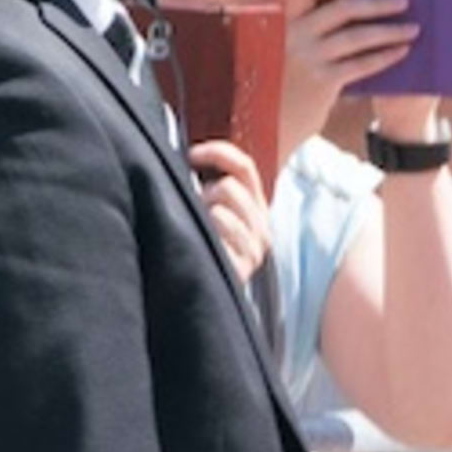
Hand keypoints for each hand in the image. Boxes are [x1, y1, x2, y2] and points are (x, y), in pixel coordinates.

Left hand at [187, 134, 270, 290]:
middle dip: (204, 194)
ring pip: (222, 208)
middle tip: (194, 212)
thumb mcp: (211, 212)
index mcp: (256, 209)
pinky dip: (205, 234)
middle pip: (229, 186)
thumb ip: (211, 185)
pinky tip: (201, 247)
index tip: (190, 155)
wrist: (199, 299)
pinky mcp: (243, 267)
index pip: (243, 166)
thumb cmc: (200, 249)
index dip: (216, 152)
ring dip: (202, 216)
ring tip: (197, 234)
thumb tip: (190, 156)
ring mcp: (254, 250)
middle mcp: (262, 228)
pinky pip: (220, 231)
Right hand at [280, 0, 421, 158]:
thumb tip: (352, 7)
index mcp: (283, 21)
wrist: (268, 125)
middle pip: (342, 9)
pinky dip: (384, 56)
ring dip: (390, 30)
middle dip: (377, 4)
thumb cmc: (285, 84)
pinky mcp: (322, 82)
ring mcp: (307, 58)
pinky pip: (361, 64)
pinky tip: (401, 52)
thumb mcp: (285, 51)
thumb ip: (307, 31)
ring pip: (357, 36)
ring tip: (413, 29)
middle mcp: (293, 35)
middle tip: (404, 1)